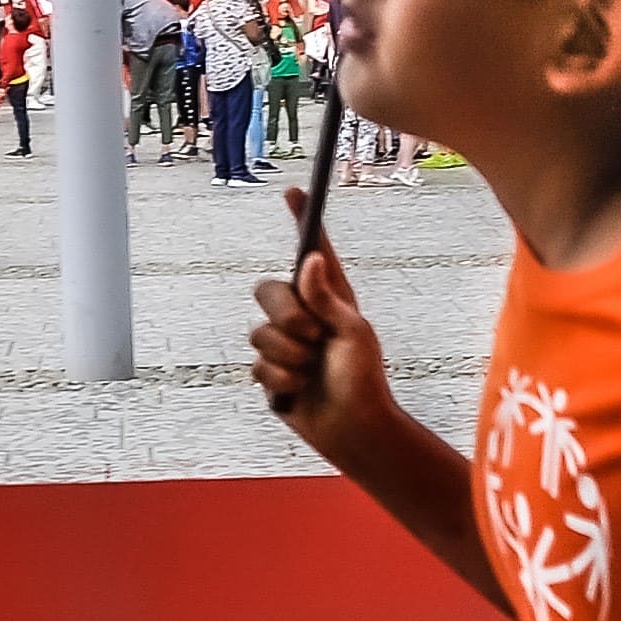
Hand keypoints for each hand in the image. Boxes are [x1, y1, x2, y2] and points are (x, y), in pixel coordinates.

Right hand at [249, 195, 398, 442]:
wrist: (353, 429)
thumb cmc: (364, 379)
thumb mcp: (353, 333)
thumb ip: (327, 298)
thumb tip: (312, 258)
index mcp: (330, 298)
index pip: (313, 252)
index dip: (302, 221)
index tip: (294, 191)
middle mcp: (304, 315)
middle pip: (267, 291)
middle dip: (286, 316)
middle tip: (314, 337)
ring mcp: (285, 343)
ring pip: (259, 333)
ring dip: (288, 356)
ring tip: (312, 371)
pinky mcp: (271, 372)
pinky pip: (256, 366)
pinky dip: (280, 380)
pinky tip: (299, 390)